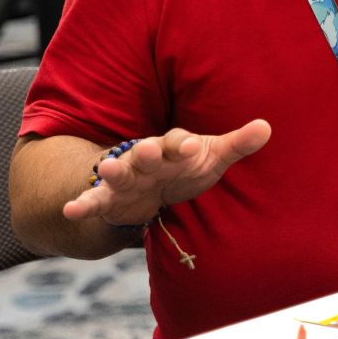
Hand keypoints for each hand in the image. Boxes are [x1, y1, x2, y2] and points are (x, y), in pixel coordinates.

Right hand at [60, 120, 270, 227]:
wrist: (150, 185)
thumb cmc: (185, 166)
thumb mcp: (211, 157)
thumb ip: (236, 145)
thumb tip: (266, 127)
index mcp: (172, 146)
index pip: (180, 142)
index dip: (186, 144)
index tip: (196, 146)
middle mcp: (146, 157)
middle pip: (147, 152)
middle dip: (148, 152)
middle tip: (149, 150)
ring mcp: (125, 177)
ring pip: (117, 172)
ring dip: (112, 170)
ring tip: (104, 169)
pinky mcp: (109, 198)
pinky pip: (94, 200)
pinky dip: (81, 205)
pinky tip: (70, 211)